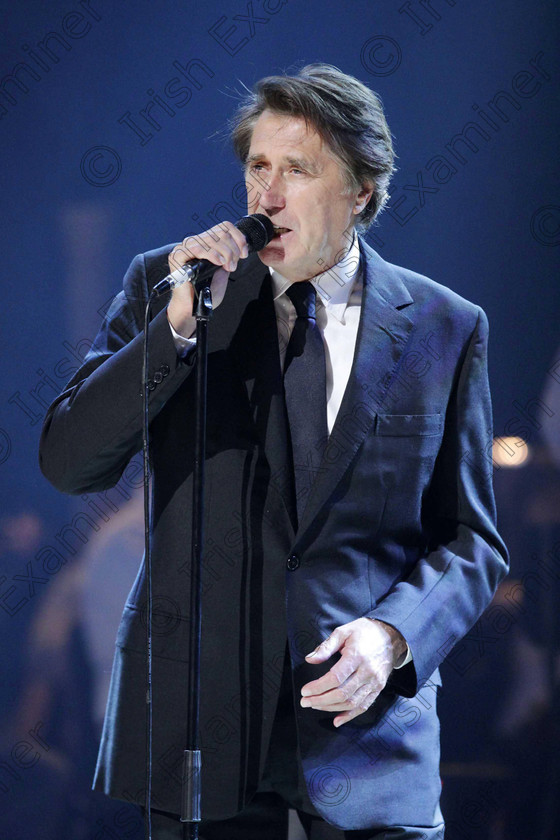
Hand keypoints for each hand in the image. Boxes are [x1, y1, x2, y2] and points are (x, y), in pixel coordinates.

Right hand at [167, 220, 248, 335]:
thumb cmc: (206, 291)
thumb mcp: (224, 271)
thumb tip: (239, 247)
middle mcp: (196, 242)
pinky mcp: (177, 256)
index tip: (244, 253)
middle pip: (220, 233)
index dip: (238, 237)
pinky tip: (218, 262)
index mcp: (207, 243)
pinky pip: (196, 247)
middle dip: (233, 249)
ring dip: (225, 253)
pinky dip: (211, 253)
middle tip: (233, 265)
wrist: (193, 307)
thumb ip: (230, 257)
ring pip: (211, 238)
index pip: (224, 227)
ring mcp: (185, 248)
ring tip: (228, 267)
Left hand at [300, 617, 406, 726]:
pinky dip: (349, 716)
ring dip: (331, 708)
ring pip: (352, 703)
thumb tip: (310, 659)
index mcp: (357, 656)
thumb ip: (326, 646)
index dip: (318, 687)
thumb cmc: (365, 632)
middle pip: (342, 694)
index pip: (335, 678)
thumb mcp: (343, 631)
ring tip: (316, 706)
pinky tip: (337, 720)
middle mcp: (367, 672)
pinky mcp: (378, 688)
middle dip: (321, 700)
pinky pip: (364, 706)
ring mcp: (374, 682)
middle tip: (305, 701)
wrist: (391, 636)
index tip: (305, 691)